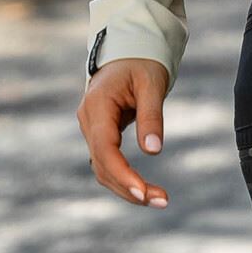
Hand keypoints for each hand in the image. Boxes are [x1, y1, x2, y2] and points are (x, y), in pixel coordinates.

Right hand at [77, 56, 170, 206]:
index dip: (122, 174)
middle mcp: (88, 120)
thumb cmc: (141, 64)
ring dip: (127, 188)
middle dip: (129, 188)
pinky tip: (145, 189)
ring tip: (159, 199)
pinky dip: (124, 178)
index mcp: (98, 106)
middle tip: (162, 201)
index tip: (143, 193)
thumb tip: (154, 151)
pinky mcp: (100, 135)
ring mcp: (91, 129)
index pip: (105, 149)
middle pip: (102, 165)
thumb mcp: (151, 84)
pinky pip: (108, 163)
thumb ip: (151, 116)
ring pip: (103, 169)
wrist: (128, 52)